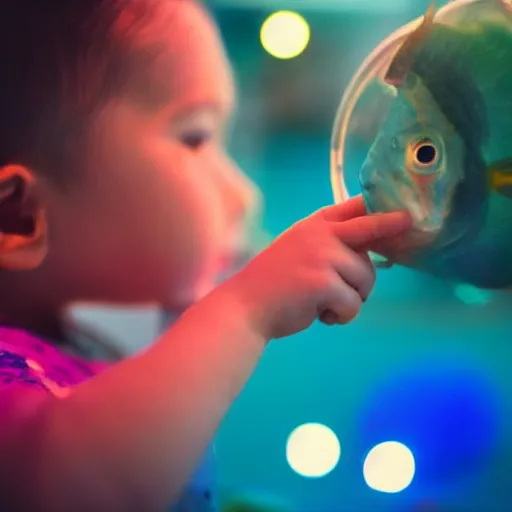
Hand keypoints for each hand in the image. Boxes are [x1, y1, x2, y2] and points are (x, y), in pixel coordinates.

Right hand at [220, 195, 410, 340]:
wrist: (245, 306)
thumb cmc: (274, 283)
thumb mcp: (300, 252)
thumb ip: (328, 246)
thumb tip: (371, 253)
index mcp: (313, 226)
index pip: (351, 208)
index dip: (378, 207)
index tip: (402, 206)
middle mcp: (319, 234)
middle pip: (370, 229)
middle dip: (393, 226)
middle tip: (410, 221)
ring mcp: (322, 256)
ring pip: (366, 277)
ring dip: (355, 297)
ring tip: (329, 305)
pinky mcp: (324, 283)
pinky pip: (354, 303)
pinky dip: (344, 316)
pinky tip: (323, 317)